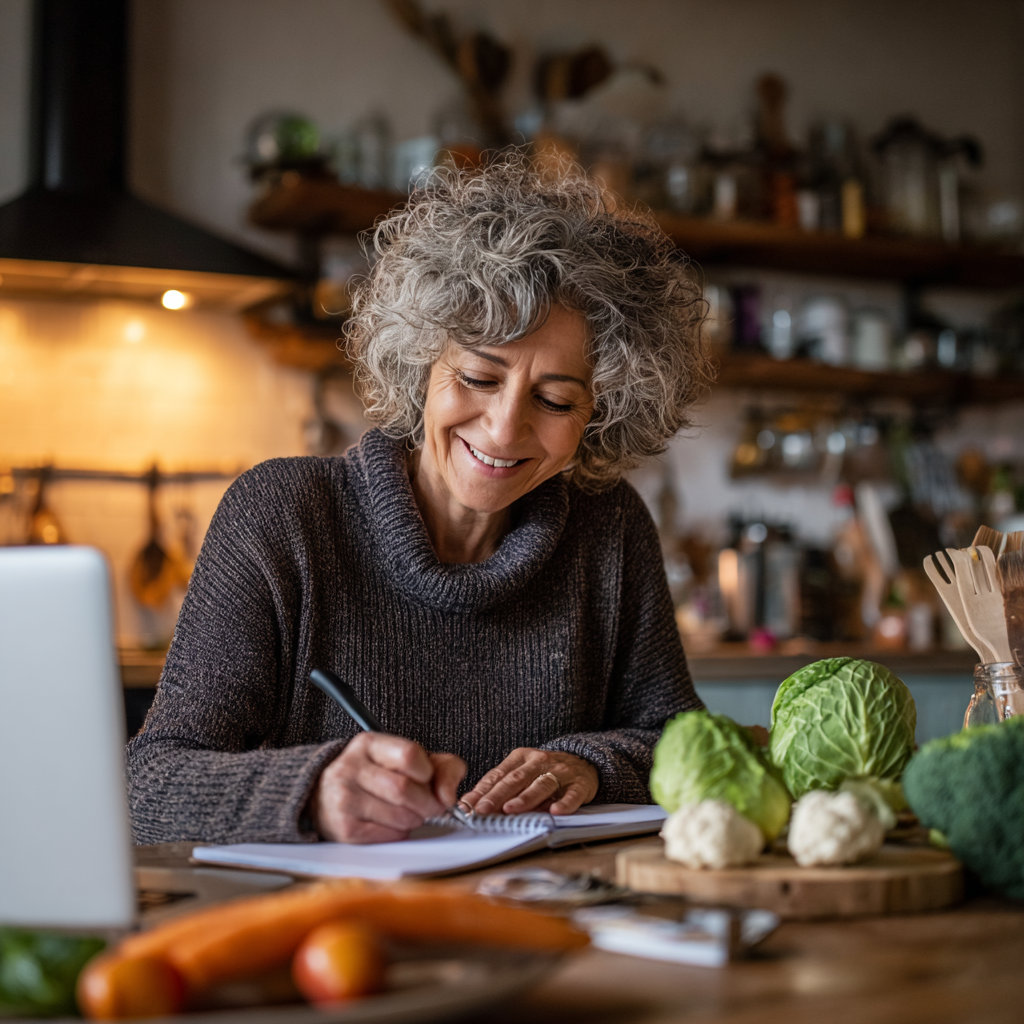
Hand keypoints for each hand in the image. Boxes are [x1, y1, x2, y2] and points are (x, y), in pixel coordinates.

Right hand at [310, 733, 465, 842]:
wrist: (328, 796)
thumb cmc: (378, 776)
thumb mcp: (407, 760)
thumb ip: (442, 768)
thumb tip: (447, 796)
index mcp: (368, 744)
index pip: (409, 754)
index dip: (427, 772)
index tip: (428, 779)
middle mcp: (351, 767)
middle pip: (404, 789)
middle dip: (427, 803)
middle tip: (430, 807)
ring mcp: (344, 798)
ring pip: (399, 816)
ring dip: (415, 819)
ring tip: (411, 814)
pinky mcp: (344, 828)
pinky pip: (388, 835)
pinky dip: (400, 833)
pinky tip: (394, 824)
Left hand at [460, 748, 598, 816]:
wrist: (583, 762)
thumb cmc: (544, 771)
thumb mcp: (521, 771)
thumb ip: (498, 785)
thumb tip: (470, 803)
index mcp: (521, 757)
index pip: (499, 774)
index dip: (483, 790)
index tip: (469, 805)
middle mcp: (539, 762)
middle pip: (516, 779)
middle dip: (497, 795)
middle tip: (483, 809)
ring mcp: (560, 773)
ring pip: (540, 785)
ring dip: (525, 798)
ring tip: (511, 809)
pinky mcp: (579, 784)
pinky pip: (572, 795)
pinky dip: (564, 803)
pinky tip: (555, 811)